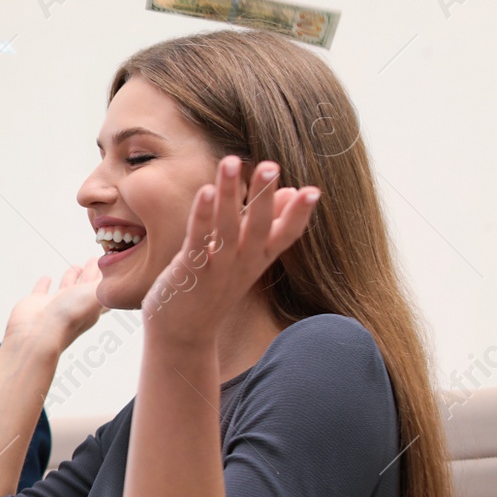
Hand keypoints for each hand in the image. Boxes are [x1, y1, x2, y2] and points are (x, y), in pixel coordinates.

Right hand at [3, 257, 105, 355]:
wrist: (39, 332)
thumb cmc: (69, 317)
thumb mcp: (95, 294)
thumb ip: (104, 284)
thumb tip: (116, 274)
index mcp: (92, 306)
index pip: (103, 290)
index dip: (108, 279)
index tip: (112, 266)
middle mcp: (75, 306)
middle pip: (86, 286)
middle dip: (92, 274)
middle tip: (95, 260)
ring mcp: (56, 305)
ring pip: (67, 287)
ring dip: (72, 277)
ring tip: (77, 266)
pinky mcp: (38, 303)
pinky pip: (42, 290)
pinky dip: (44, 284)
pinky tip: (47, 278)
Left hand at [141, 156, 318, 343]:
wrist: (183, 334)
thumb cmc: (213, 289)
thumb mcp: (247, 259)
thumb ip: (268, 226)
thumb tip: (292, 192)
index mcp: (258, 259)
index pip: (286, 236)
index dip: (299, 215)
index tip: (314, 191)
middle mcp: (241, 264)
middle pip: (257, 228)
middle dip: (264, 196)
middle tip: (271, 165)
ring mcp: (215, 269)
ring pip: (226, 228)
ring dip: (229, 195)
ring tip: (231, 162)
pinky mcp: (189, 272)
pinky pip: (198, 240)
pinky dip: (202, 216)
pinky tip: (205, 191)